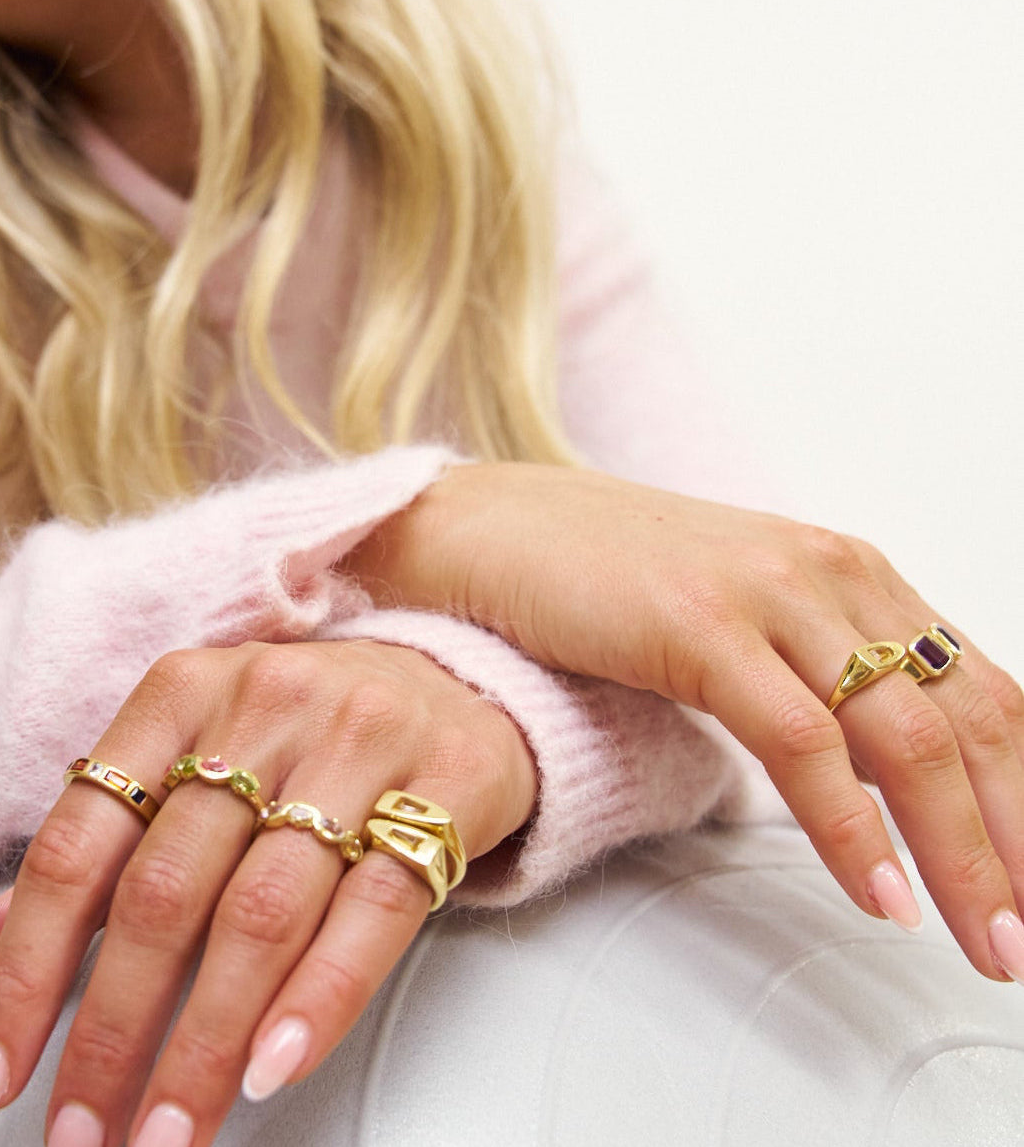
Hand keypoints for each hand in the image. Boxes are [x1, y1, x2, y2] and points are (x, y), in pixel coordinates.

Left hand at [0, 638, 534, 1144]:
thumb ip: (97, 848)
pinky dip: (317, 998)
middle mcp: (262, 706)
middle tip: (84, 1133)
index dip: (26, 973)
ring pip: (262, 910)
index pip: (78, 845)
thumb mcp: (191, 756)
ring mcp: (357, 741)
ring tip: (169, 1131)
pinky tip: (271, 1067)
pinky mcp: (443, 785)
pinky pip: (374, 907)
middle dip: (112, 1031)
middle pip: (164, 890)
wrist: (454, 679)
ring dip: (204, 1041)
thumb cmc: (303, 733)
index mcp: (179, 694)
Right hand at [343, 461, 1023, 983]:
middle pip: (969, 719)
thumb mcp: (741, 615)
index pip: (984, 688)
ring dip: (960, 855)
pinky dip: (852, 832)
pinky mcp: (701, 624)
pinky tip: (878, 896)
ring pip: (904, 739)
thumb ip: (818, 672)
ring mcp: (766, 592)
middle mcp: (828, 571)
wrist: (494, 527)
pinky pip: (803, 745)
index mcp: (849, 571)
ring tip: (983, 939)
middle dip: (1014, 837)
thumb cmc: (605, 578)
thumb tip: (886, 779)